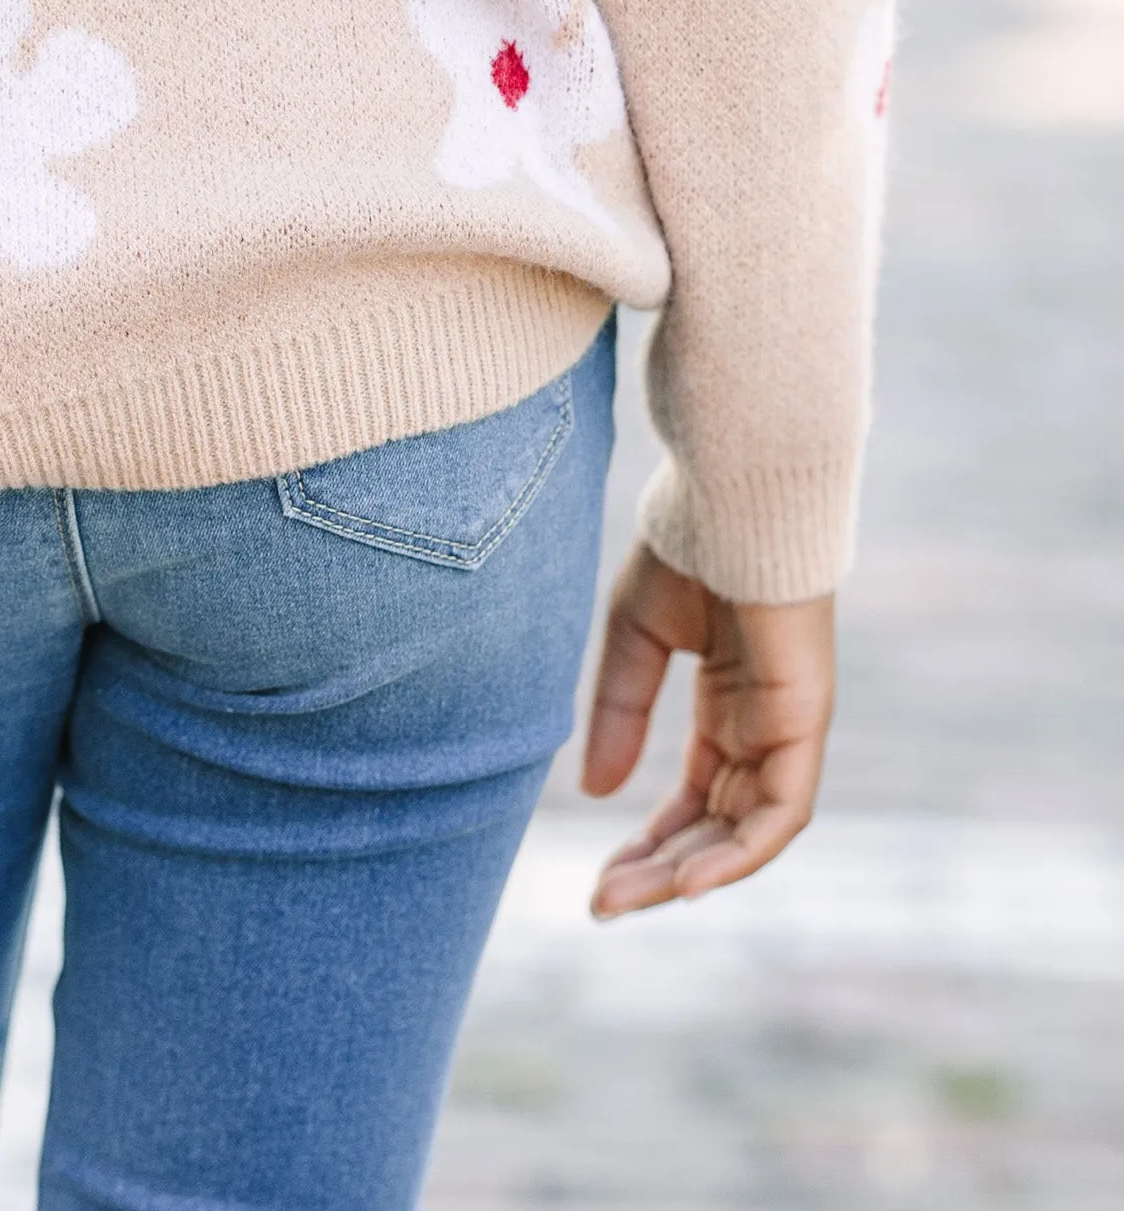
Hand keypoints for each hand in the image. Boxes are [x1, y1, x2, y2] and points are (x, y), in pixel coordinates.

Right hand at [579, 541, 833, 918]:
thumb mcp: (633, 639)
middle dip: (661, 871)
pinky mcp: (805, 720)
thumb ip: (618, 713)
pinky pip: (780, 812)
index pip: (696, 798)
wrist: (735, 493)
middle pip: (717, 827)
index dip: (651, 843)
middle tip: (604, 905)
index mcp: (730, 705)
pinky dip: (740, 854)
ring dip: (692, 873)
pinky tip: (690, 881)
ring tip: (630, 898)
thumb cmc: (688, 548)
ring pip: (747, 832)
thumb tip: (594, 796)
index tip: (600, 880)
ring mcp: (789, 726)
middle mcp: (763, 726)